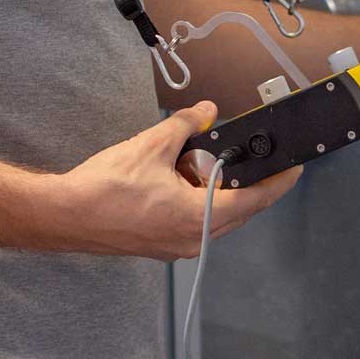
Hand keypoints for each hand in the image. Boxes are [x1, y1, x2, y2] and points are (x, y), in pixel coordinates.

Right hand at [51, 103, 300, 258]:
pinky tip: (176, 178)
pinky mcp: (160, 245)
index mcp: (197, 219)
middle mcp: (192, 239)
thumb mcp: (152, 145)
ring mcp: (176, 246)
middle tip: (240, 155)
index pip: (254, 201)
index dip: (278, 183)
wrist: (64, 215)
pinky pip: (192, 222)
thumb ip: (186, 126)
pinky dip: (193, 200)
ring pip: (213, 217)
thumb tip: (206, 111)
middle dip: (241, 182)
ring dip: (212, 191)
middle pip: (237, 211)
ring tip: (195, 162)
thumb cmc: (104, 188)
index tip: (294, 169)